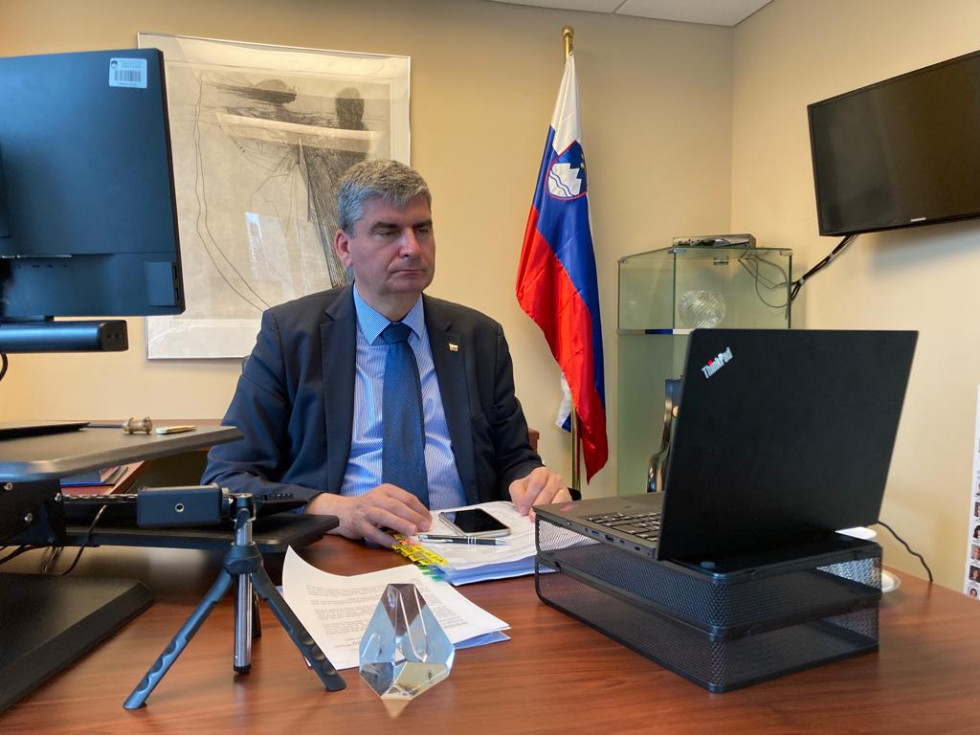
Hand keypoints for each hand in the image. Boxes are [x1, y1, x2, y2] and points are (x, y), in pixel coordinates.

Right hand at [305, 484, 431, 546]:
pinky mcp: (359, 524)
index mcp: (386, 490)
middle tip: (424, 527)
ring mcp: (366, 511)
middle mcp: (376, 498)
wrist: (342, 512)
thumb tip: (422, 521)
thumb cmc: (369, 508)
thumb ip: (401, 508)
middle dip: (413, 516)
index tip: (429, 520)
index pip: (407, 498)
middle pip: (397, 506)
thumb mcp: (385, 501)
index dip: (420, 509)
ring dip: (400, 524)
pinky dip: (385, 539)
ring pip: (385, 517)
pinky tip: (395, 544)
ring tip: (413, 532)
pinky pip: (374, 533)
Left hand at [508, 466, 569, 518]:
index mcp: (541, 472)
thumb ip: (518, 496)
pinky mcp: (568, 500)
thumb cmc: (528, 489)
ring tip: (540, 518)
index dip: (529, 497)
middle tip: (531, 516)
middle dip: (538, 506)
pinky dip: (558, 513)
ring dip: (548, 510)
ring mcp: (563, 489)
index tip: (523, 509)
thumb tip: (523, 507)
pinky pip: (566, 506)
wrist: (535, 490)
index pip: (537, 483)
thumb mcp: (517, 488)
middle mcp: (555, 479)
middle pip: (548, 492)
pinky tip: (550, 518)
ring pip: (559, 499)